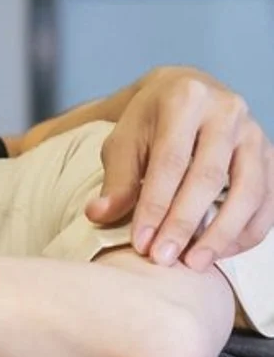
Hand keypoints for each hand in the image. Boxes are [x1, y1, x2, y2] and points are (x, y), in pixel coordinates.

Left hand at [86, 67, 273, 268]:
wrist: (186, 92)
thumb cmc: (150, 122)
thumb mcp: (124, 140)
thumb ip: (117, 179)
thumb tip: (99, 214)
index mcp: (185, 100)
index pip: (170, 161)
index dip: (155, 205)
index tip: (140, 243)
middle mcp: (227, 112)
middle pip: (209, 177)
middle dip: (184, 223)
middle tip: (164, 259)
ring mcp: (255, 133)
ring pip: (248, 191)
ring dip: (222, 234)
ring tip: (194, 264)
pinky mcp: (271, 155)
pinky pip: (268, 200)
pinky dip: (247, 231)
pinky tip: (220, 252)